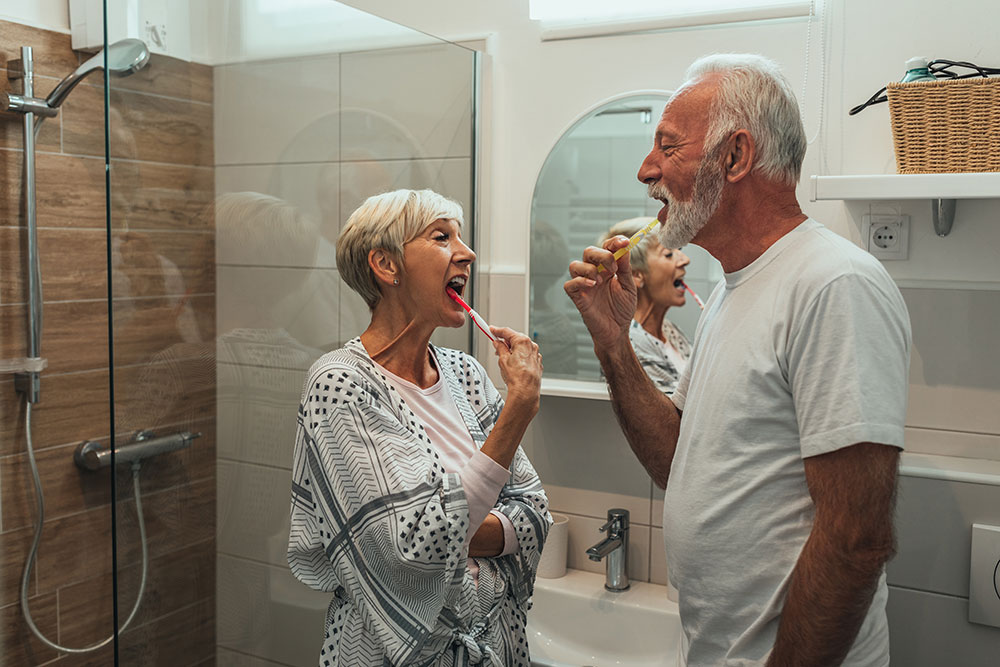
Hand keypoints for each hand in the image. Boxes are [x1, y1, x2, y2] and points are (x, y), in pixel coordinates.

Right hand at [489, 326, 541, 408]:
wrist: (526, 391)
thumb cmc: (517, 377)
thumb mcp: (502, 359)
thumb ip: (500, 348)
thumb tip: (498, 344)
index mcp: (523, 341)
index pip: (507, 332)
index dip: (497, 331)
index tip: (492, 330)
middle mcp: (532, 346)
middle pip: (515, 339)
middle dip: (505, 342)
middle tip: (496, 347)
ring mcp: (536, 355)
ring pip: (521, 348)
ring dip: (512, 350)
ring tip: (504, 360)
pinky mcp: (537, 363)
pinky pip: (527, 356)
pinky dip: (520, 357)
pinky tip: (514, 365)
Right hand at [564, 236, 636, 350]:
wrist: (617, 331)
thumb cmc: (622, 310)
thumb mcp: (629, 287)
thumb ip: (625, 269)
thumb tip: (624, 249)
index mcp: (607, 268)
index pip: (606, 248)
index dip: (614, 242)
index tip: (624, 242)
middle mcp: (594, 273)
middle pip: (589, 252)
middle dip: (602, 254)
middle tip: (613, 268)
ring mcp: (584, 285)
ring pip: (575, 265)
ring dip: (589, 269)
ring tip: (601, 281)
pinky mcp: (577, 297)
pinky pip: (570, 284)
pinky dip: (580, 281)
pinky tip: (592, 286)